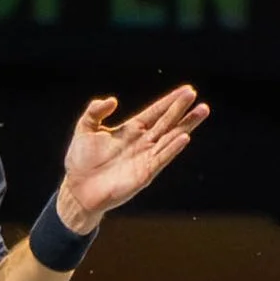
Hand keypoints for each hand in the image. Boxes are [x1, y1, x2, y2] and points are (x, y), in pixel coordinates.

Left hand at [55, 85, 207, 232]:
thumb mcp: (85, 128)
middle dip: (181, 109)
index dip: (170, 101)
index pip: (156, 112)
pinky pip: (162, 158)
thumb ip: (95, 111)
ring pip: (171, 137)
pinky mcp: (145, 174)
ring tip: (202, 111)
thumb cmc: (81, 161)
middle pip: (167, 122)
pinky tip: (185, 136)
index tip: (187, 90)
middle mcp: (143, 142)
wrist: (77, 190)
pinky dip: (173, 148)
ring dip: (186, 125)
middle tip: (195, 95)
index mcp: (131, 130)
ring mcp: (146, 157)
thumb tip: (113, 100)